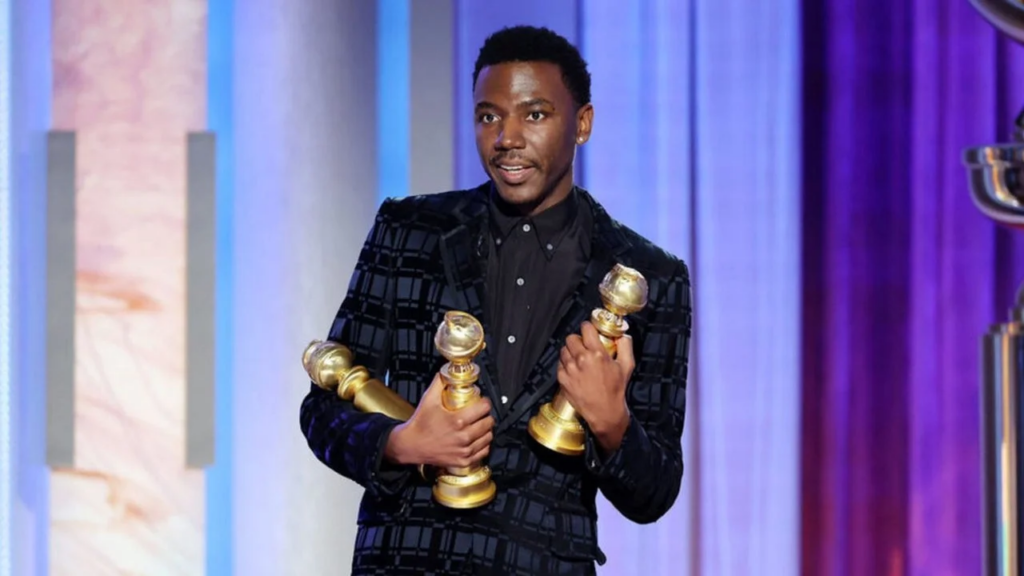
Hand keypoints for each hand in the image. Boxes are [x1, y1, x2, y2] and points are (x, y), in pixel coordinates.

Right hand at [385, 373, 493, 468]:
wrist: (411, 445)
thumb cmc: (420, 423)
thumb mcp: (429, 399)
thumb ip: (440, 382)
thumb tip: (447, 371)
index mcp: (457, 421)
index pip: (484, 408)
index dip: (485, 402)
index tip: (482, 402)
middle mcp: (462, 437)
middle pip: (488, 423)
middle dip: (486, 415)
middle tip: (481, 413)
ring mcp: (463, 450)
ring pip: (488, 437)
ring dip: (486, 430)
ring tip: (480, 425)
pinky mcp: (463, 461)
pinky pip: (483, 451)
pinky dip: (483, 444)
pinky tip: (478, 439)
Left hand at [557, 321, 633, 452]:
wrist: (604, 412)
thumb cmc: (616, 390)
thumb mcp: (627, 366)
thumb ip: (626, 346)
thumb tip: (623, 334)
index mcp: (597, 353)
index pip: (585, 328)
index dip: (588, 327)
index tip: (589, 331)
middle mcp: (581, 359)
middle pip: (571, 337)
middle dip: (578, 340)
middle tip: (584, 346)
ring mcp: (570, 369)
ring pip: (564, 349)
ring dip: (571, 351)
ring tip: (579, 359)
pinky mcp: (562, 379)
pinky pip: (560, 363)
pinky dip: (566, 364)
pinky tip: (574, 370)